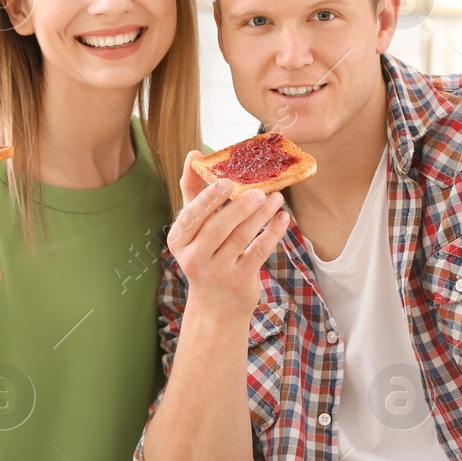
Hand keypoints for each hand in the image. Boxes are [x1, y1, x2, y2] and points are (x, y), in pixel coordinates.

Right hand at [166, 150, 291, 315]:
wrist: (216, 305)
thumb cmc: (206, 255)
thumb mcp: (194, 229)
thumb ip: (193, 192)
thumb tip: (193, 155)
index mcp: (179, 240)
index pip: (192, 215)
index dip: (210, 197)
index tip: (229, 180)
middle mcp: (194, 258)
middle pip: (218, 227)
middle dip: (240, 206)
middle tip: (259, 189)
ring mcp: (217, 272)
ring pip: (241, 237)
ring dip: (262, 215)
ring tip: (276, 198)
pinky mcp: (239, 281)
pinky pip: (259, 251)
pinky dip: (273, 233)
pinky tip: (283, 218)